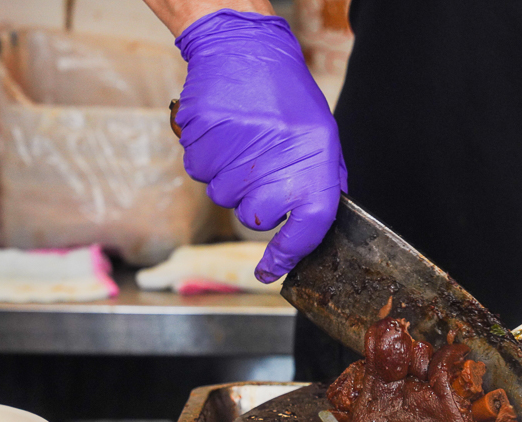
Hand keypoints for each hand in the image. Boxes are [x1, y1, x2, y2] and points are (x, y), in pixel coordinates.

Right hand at [174, 9, 346, 281]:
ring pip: (222, 196)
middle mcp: (273, 167)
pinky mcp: (202, 142)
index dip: (287, 256)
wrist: (244, 50)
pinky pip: (199, 171)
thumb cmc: (287, 97)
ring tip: (244, 141)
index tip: (271, 272)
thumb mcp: (322, 139)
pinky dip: (208, 158)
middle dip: (255, 202)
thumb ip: (322, 184)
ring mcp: (234, 156)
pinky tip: (224, 133)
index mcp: (312, 168)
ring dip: (230, 177)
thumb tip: (316, 226)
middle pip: (253, 217)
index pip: (306, 230)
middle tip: (262, 167)